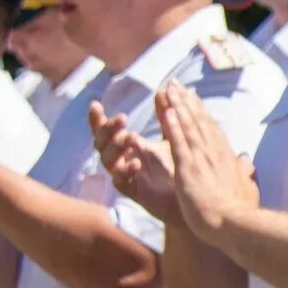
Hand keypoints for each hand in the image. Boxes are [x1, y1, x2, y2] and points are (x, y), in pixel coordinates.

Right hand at [90, 102, 181, 226]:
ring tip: (130, 136)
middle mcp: (123, 160)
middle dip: (107, 130)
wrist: (192, 198)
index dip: (97, 119)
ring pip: (108, 162)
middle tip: (122, 118)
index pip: (106, 131)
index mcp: (130, 146)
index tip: (95, 104)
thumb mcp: (174, 137)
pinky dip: (126, 171)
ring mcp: (127, 177)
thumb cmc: (180, 167)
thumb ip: (166, 116)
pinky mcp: (134, 193)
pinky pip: (122, 182)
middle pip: (101, 144)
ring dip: (116, 147)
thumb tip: (163, 89)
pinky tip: (136, 162)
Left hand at [157, 82, 256, 238]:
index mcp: (227, 158)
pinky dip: (174, 126)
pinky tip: (168, 111)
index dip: (201, 111)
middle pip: (199, 121)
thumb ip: (246, 172)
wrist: (235, 225)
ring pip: (189, 126)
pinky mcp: (189, 168)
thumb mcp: (248, 189)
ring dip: (178, 106)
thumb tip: (248, 161)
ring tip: (169, 89)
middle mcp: (215, 153)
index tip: (192, 97)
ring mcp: (202, 159)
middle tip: (176, 84)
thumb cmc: (242, 212)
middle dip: (187, 101)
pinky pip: (179, 143)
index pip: (211, 129)